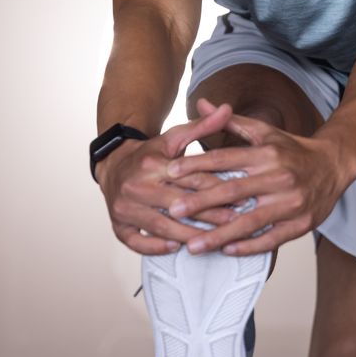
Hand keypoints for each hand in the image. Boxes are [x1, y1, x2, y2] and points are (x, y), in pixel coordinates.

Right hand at [97, 103, 243, 254]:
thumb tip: (227, 108)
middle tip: (235, 222)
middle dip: (208, 214)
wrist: (114, 165)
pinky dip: (156, 247)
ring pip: (160, 225)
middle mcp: (136, 185)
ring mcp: (125, 207)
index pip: (189, 178)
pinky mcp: (117, 225)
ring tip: (212, 240)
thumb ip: (202, 126)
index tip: (241, 196)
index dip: (217, 187)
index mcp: (152, 163)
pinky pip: (136, 242)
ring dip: (187, 234)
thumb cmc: (151, 154)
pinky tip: (176, 248)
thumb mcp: (174, 137)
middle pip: (177, 203)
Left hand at [164, 97, 349, 254]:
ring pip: (250, 221)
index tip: (171, 172)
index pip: (226, 158)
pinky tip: (227, 251)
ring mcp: (291, 203)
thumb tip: (201, 102)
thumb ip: (230, 121)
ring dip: (219, 236)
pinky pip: (271, 239)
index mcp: (267, 153)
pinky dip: (249, 246)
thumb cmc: (292, 149)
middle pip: (233, 191)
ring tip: (193, 246)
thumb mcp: (264, 131)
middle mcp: (279, 177)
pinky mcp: (301, 224)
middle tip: (172, 210)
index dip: (197, 164)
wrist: (334, 165)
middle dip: (200, 202)